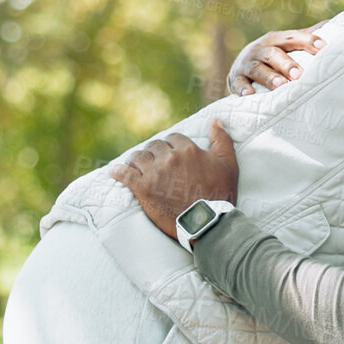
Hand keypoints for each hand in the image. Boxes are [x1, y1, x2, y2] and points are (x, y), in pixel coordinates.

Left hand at [108, 119, 239, 241]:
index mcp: (187, 150)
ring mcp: (154, 173)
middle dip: (154, 153)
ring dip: (137, 161)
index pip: (173, 138)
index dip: (172, 146)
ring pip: (138, 157)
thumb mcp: (228, 164)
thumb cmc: (220, 194)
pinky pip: (125, 175)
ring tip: (137, 166)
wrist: (208, 222)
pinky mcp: (143, 189)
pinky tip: (114, 171)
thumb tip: (215, 120)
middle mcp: (169, 158)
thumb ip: (222, 140)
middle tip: (155, 163)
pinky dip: (118, 172)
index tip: (172, 154)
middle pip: (154, 146)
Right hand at [229, 26, 325, 94]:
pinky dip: (243, 88)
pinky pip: (238, 83)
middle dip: (286, 63)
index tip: (323, 47)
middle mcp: (261, 49)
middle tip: (299, 75)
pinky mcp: (236, 78)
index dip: (308, 41)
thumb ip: (308, 38)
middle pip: (273, 53)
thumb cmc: (275, 56)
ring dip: (268, 76)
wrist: (242, 67)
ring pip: (257, 68)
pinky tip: (249, 94)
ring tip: (280, 85)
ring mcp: (247, 63)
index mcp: (277, 39)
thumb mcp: (288, 45)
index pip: (293, 37)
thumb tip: (336, 25)